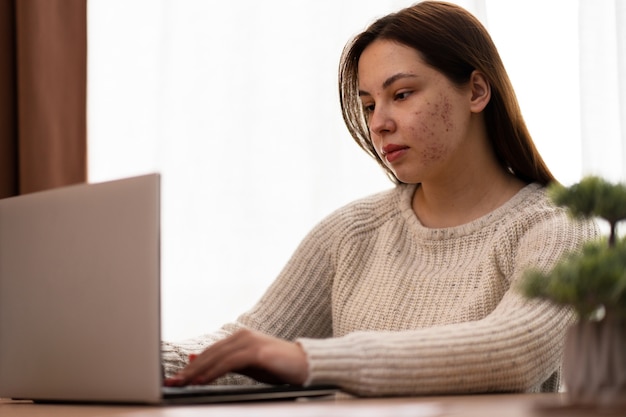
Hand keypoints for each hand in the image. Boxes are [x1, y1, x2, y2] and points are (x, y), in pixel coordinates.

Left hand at [164, 329, 308, 385]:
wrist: (305, 365)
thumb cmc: (278, 367)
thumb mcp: (249, 367)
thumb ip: (226, 364)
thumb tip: (199, 362)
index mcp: (239, 338)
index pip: (210, 352)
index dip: (192, 365)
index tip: (176, 377)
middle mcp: (241, 336)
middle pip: (209, 353)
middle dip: (189, 369)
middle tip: (172, 381)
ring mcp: (249, 341)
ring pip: (215, 357)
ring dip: (197, 372)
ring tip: (182, 383)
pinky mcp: (256, 351)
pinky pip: (228, 363)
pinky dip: (212, 372)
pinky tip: (201, 381)